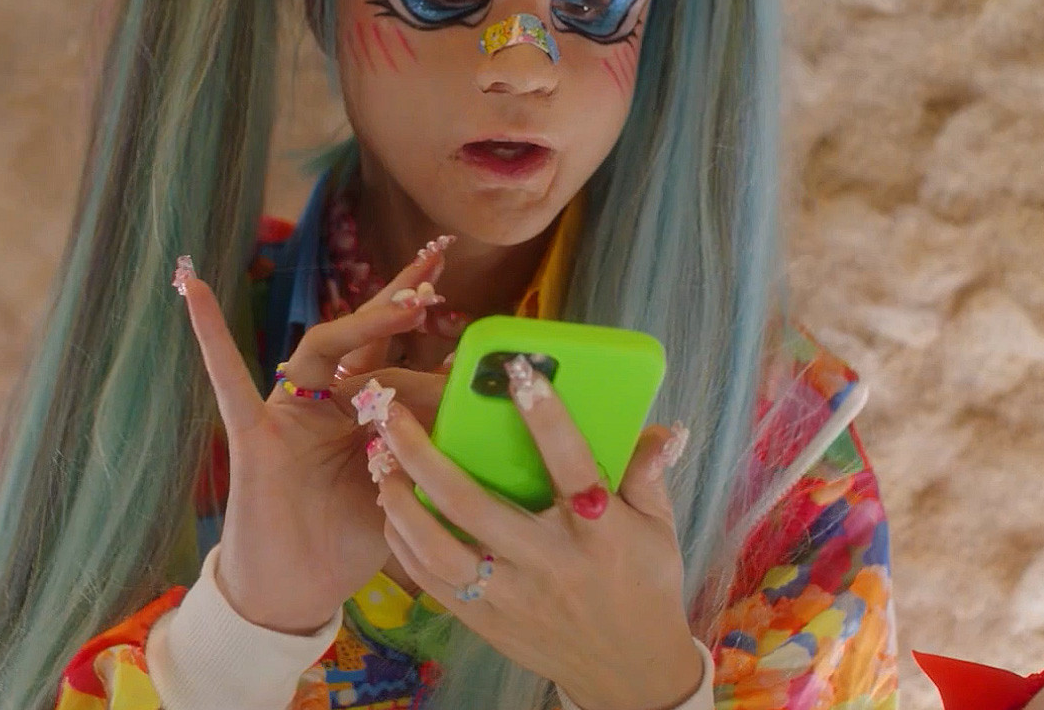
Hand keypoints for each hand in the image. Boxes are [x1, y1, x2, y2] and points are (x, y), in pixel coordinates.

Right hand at [177, 243, 451, 634]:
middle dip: (398, 299)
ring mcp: (287, 413)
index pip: (391, 356)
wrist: (297, 592)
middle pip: (361, 338)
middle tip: (438, 262)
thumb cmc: (347, 542)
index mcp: (357, 413)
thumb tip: (463, 406)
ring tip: (409, 299)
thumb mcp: (402, 489)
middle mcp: (322, 402)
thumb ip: (421, 448)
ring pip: (321, 349)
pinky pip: (228, 381)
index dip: (422, 334)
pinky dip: (211, 336)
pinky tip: (193, 290)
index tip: (454, 297)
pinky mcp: (254, 434)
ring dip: (364, 321)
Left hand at [371, 357, 702, 709]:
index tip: (516, 372)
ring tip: (378, 457)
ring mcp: (512, 597)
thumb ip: (648, 474)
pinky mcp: (487, 622)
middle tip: (391, 411)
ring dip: (400, 500)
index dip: (546, 419)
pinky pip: (432, 583)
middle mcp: (550, 564)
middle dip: (424, 454)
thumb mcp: (659, 529)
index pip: (571, 466)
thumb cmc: (643, 585)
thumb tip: (665, 426)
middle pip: (475, 505)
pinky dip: (403, 543)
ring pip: (439, 549)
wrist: (628, 672)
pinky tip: (389, 507)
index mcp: (599, 533)